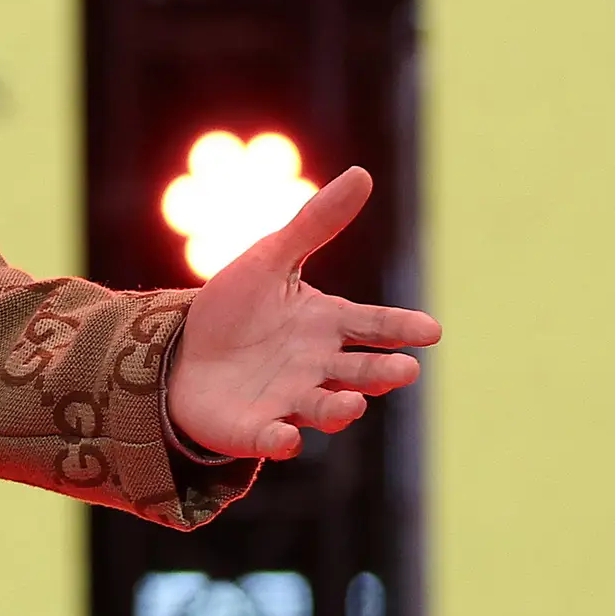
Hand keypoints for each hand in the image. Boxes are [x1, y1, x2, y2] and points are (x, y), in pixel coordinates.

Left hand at [164, 166, 440, 461]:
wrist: (183, 353)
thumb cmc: (238, 308)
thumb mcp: (272, 258)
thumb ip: (316, 223)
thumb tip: (362, 173)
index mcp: (327, 326)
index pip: (373, 326)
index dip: (401, 328)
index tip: (430, 330)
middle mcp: (318, 368)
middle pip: (359, 372)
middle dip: (382, 373)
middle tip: (404, 370)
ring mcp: (290, 403)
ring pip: (324, 409)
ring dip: (340, 409)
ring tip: (354, 404)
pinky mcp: (256, 430)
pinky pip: (271, 440)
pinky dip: (279, 441)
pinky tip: (285, 439)